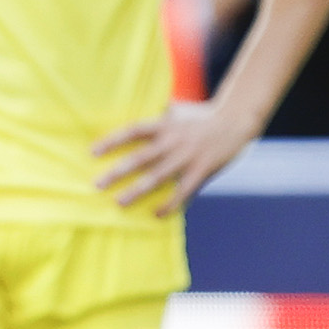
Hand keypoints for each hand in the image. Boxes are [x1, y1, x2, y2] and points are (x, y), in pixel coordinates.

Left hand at [92, 99, 260, 216]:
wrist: (236, 119)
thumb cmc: (202, 118)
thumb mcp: (177, 114)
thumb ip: (159, 123)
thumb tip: (135, 131)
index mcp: (165, 125)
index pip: (132, 131)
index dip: (112, 141)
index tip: (92, 152)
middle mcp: (173, 140)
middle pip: (140, 157)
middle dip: (117, 172)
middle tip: (97, 184)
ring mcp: (187, 155)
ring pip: (158, 176)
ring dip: (137, 190)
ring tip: (119, 202)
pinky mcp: (202, 168)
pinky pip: (183, 190)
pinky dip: (170, 203)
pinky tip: (157, 214)